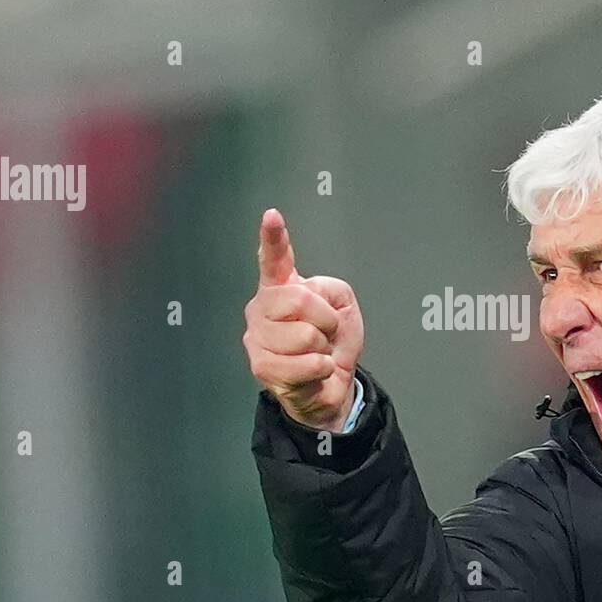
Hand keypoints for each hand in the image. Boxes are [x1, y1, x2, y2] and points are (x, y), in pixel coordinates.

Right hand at [243, 208, 364, 430]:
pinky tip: (313, 370)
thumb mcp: (343, 307)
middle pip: (300, 299)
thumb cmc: (332, 344)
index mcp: (281, 289)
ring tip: (316, 352)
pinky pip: (308, 362)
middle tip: (325, 333)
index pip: (275, 259)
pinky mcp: (262, 366)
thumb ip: (328, 290)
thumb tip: (308, 296)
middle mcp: (262, 309)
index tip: (272, 215)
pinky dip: (322, 368)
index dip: (274, 237)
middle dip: (326, 319)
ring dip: (324, 348)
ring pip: (305, 335)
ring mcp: (258, 337)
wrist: (329, 385)